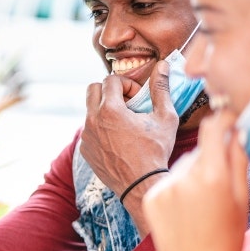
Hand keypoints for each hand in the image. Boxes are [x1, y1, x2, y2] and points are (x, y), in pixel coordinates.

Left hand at [80, 62, 177, 196]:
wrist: (142, 185)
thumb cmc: (156, 151)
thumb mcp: (164, 117)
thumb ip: (161, 88)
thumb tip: (163, 65)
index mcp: (110, 110)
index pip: (110, 79)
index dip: (126, 84)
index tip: (137, 98)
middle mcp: (92, 120)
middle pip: (93, 89)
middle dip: (109, 91)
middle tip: (127, 104)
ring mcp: (86, 136)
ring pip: (89, 110)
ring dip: (105, 110)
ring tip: (125, 123)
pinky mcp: (85, 149)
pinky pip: (88, 130)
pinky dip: (101, 128)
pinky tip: (118, 140)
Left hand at [143, 110, 247, 250]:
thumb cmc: (227, 237)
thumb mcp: (241, 198)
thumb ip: (238, 161)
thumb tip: (235, 132)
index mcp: (213, 176)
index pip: (213, 130)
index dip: (222, 120)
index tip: (227, 118)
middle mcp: (184, 178)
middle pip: (197, 153)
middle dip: (207, 161)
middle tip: (216, 187)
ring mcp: (163, 188)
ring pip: (180, 168)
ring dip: (190, 177)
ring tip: (198, 205)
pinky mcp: (150, 197)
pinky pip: (165, 182)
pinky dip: (174, 189)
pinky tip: (183, 211)